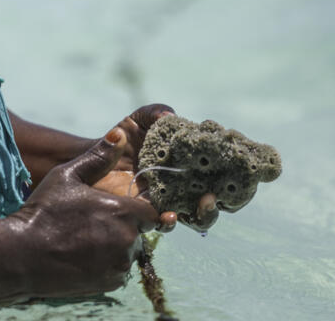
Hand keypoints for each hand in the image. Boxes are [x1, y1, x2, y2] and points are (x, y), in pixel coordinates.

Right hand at [6, 128, 162, 296]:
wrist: (20, 255)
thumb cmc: (42, 211)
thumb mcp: (67, 175)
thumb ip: (98, 157)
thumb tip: (120, 133)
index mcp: (122, 211)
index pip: (152, 211)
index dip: (140, 209)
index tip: (124, 208)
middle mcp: (127, 240)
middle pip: (139, 233)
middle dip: (123, 227)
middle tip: (93, 223)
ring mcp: (118, 265)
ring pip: (128, 253)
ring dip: (115, 247)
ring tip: (84, 241)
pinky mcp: (109, 284)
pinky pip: (117, 272)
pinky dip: (107, 266)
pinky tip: (82, 257)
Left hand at [93, 104, 219, 231]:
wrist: (96, 154)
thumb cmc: (123, 135)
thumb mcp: (141, 119)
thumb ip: (157, 112)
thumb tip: (170, 117)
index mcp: (187, 164)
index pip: (215, 173)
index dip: (231, 174)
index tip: (237, 170)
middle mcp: (182, 186)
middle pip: (210, 201)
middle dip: (219, 202)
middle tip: (215, 194)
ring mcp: (166, 201)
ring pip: (194, 217)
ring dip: (205, 214)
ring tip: (205, 204)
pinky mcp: (146, 212)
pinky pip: (162, 223)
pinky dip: (170, 222)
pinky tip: (170, 215)